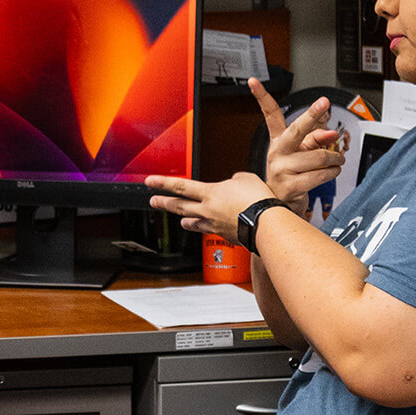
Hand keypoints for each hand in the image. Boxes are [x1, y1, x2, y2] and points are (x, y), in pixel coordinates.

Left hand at [146, 172, 274, 241]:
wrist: (266, 224)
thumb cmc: (257, 200)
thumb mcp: (246, 179)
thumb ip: (234, 180)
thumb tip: (233, 184)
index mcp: (209, 193)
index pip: (180, 186)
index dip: (162, 183)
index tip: (149, 182)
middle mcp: (207, 210)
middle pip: (179, 206)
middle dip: (164, 203)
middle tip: (153, 201)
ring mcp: (213, 225)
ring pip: (192, 222)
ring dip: (185, 220)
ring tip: (181, 221)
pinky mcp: (224, 236)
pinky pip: (210, 231)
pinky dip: (209, 228)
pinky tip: (213, 226)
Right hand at [249, 78, 344, 217]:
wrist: (279, 207)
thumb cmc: (292, 177)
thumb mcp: (301, 154)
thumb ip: (315, 140)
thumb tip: (330, 134)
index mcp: (278, 141)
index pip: (269, 115)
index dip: (261, 97)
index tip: (253, 82)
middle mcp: (277, 152)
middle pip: (296, 130)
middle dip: (311, 115)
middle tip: (323, 103)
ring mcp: (282, 169)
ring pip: (319, 156)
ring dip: (335, 158)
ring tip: (337, 160)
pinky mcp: (291, 185)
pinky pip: (321, 174)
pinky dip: (332, 172)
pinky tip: (332, 172)